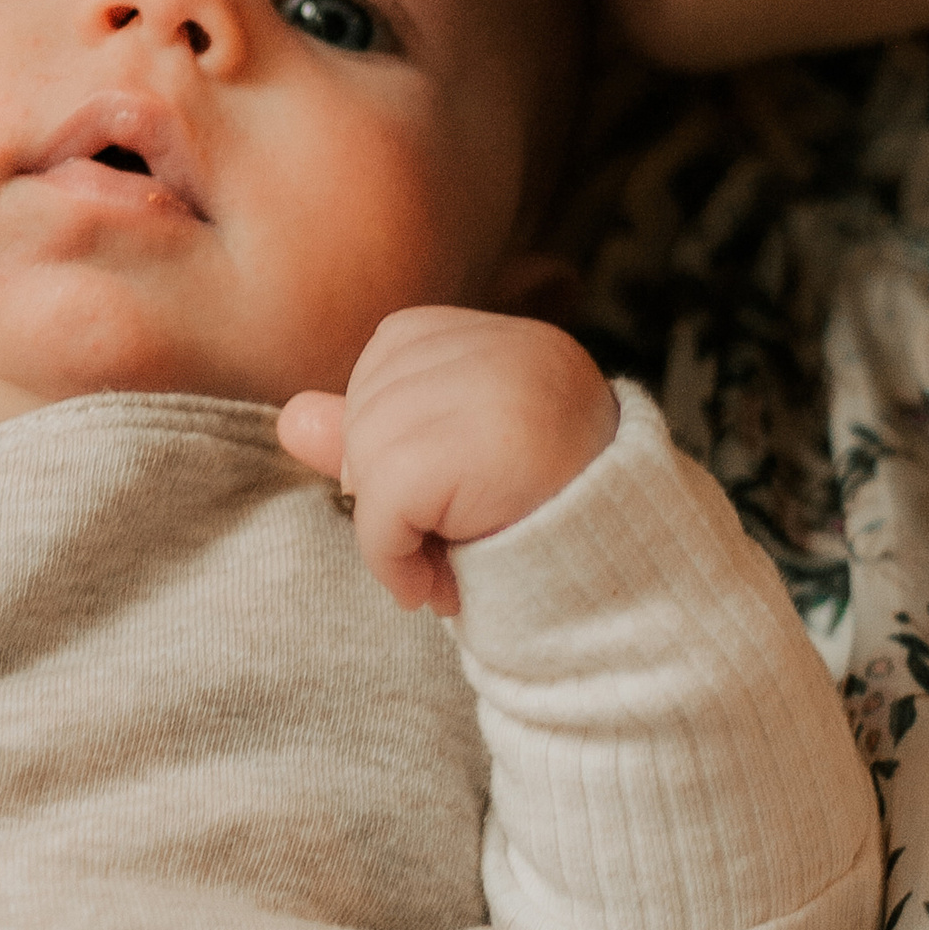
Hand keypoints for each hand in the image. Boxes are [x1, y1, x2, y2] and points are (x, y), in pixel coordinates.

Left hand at [279, 309, 619, 614]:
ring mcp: (497, 390)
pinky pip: (382, 506)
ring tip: (448, 571)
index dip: (394, 437)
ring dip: (394, 536)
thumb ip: (376, 436)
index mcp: (506, 338)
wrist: (638, 585)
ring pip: (370, 460)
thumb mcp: (457, 472)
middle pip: (370, 408)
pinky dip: (392, 561)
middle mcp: (506, 349)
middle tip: (447, 544)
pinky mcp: (477, 446)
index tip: (443, 498)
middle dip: (390, 489)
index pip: (390, 359)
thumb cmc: (548, 529)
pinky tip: (434, 592)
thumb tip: (290, 418)